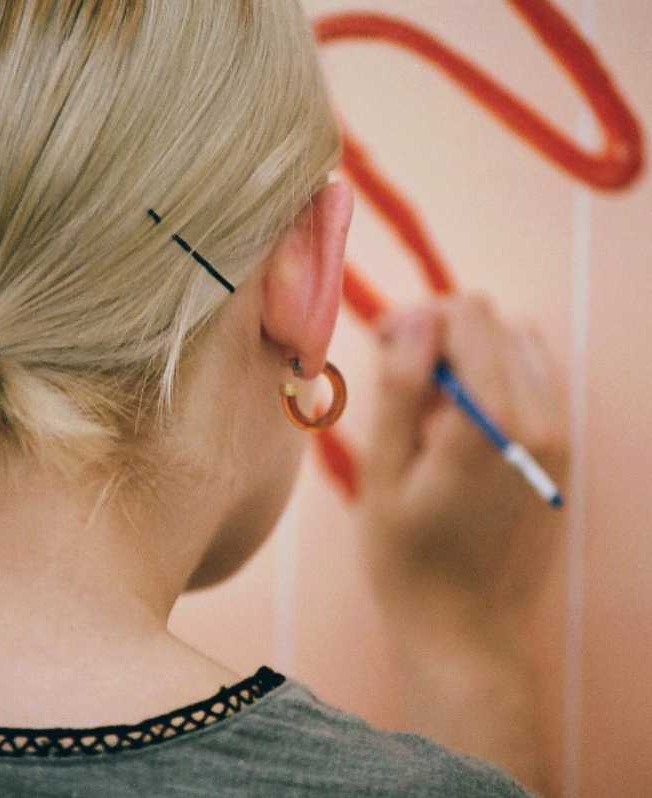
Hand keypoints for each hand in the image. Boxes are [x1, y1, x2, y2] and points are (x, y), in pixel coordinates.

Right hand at [356, 291, 569, 650]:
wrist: (466, 633)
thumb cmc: (409, 562)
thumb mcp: (384, 474)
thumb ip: (401, 388)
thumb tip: (416, 318)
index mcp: (488, 423)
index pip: (467, 314)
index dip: (418, 317)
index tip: (385, 346)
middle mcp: (539, 421)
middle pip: (494, 323)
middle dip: (442, 332)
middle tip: (402, 381)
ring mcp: (559, 438)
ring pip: (520, 344)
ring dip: (472, 354)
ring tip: (432, 405)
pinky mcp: (563, 454)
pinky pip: (538, 380)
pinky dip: (499, 378)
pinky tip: (464, 420)